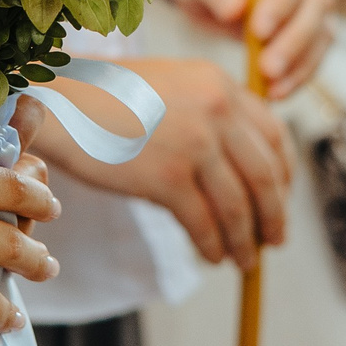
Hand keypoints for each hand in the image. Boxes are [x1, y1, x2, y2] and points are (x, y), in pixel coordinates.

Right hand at [19, 59, 292, 271]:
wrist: (60, 103)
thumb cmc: (110, 99)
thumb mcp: (174, 86)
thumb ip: (212, 112)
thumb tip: (244, 167)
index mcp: (221, 85)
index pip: (275, 136)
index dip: (285, 174)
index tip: (283, 198)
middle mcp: (217, 111)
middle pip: (265, 176)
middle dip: (274, 215)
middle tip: (274, 239)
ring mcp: (195, 145)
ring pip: (238, 206)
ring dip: (246, 240)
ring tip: (245, 260)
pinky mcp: (168, 178)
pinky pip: (204, 223)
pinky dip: (213, 245)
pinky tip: (212, 256)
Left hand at [158, 0, 337, 97]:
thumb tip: (236, 8)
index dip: (281, 0)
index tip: (258, 30)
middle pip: (316, 1)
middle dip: (294, 38)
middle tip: (268, 67)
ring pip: (321, 31)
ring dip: (300, 62)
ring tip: (272, 86)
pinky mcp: (308, 26)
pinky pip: (313, 53)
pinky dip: (299, 75)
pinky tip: (277, 92)